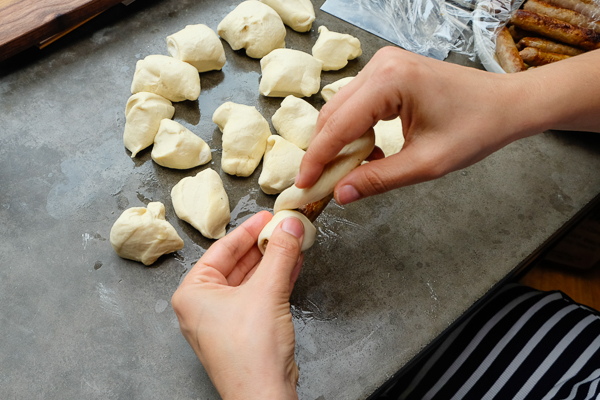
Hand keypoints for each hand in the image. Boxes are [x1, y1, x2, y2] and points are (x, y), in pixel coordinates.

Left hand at [171, 211, 304, 399]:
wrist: (265, 395)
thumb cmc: (250, 352)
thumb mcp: (267, 291)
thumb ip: (280, 253)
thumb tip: (289, 225)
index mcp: (193, 292)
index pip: (222, 249)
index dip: (248, 230)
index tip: (267, 216)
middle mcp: (204, 305)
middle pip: (237, 263)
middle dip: (264, 245)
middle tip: (284, 227)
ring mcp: (225, 319)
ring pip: (251, 279)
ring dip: (274, 261)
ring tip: (293, 240)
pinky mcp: (244, 329)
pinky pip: (259, 295)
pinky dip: (277, 279)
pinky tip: (293, 263)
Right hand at [296, 47, 599, 204]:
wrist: (506, 105)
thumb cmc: (476, 129)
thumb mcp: (426, 163)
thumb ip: (378, 179)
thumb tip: (340, 194)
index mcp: (389, 81)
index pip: (338, 125)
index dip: (317, 159)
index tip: (303, 186)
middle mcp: (380, 65)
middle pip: (332, 115)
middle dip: (324, 152)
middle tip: (320, 186)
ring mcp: (383, 66)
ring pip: (341, 110)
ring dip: (339, 143)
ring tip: (347, 174)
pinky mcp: (388, 73)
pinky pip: (357, 105)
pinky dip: (354, 132)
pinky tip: (369, 154)